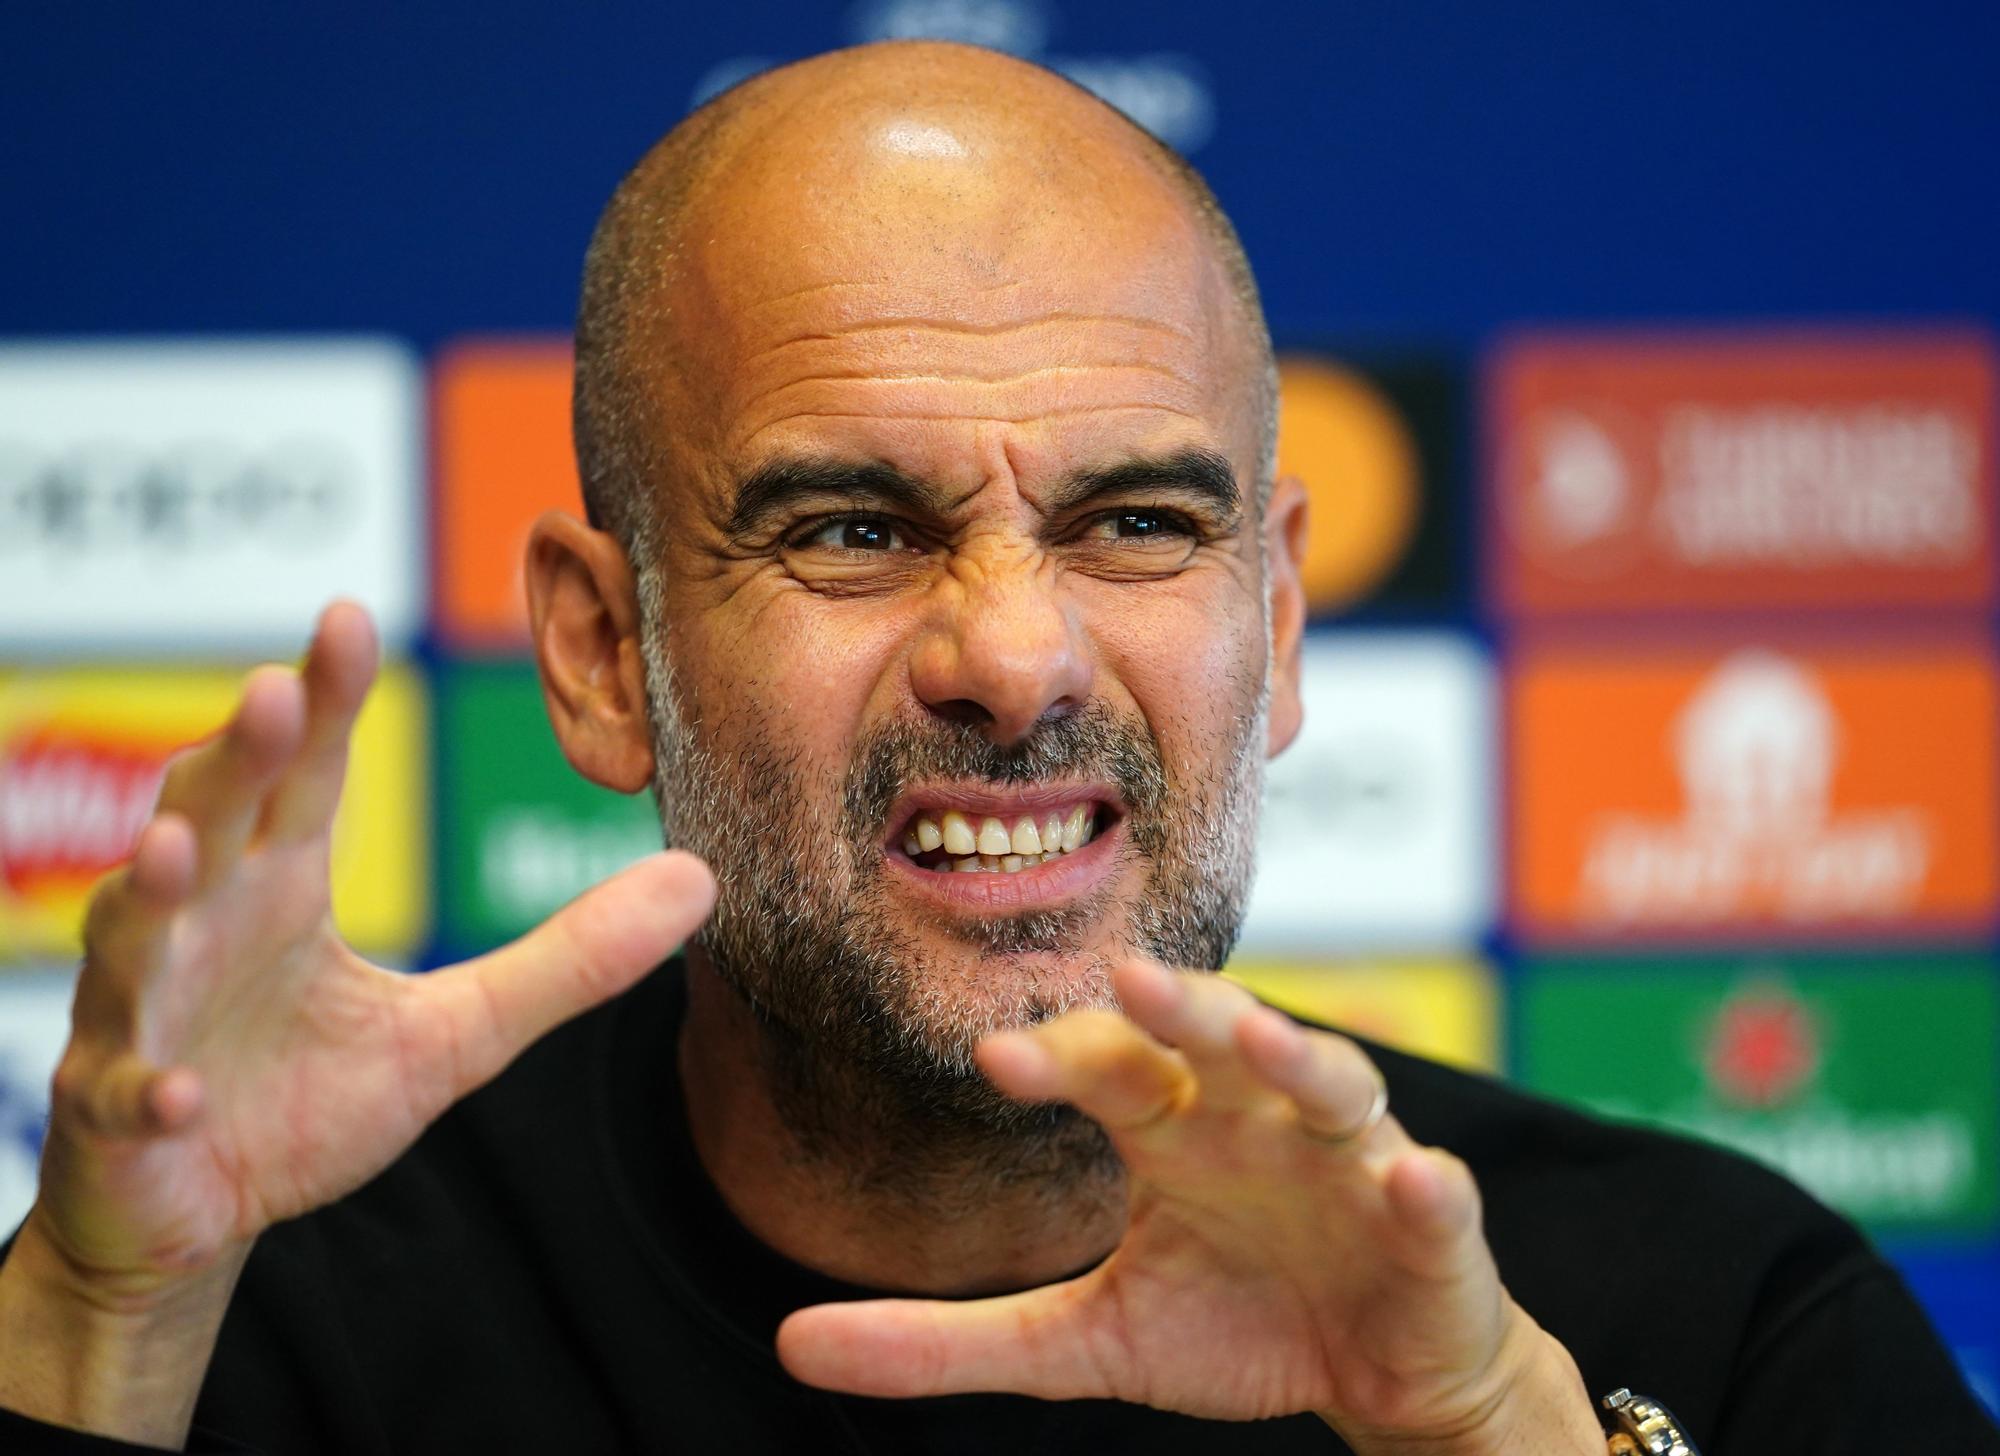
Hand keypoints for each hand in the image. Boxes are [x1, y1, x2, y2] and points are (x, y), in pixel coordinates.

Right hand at [25, 600, 714, 1301]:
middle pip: (209, 818)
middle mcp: (204, 925)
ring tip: (179, 854)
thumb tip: (699, 878)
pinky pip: (118, 1090)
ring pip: (134, 934)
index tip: (350, 618)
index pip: (304, 774)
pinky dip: (141, 1086)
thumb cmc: (307, 1097)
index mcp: (280, 887)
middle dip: (235, 759)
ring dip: (151, 893)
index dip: (325, 700)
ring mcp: (145, 1012)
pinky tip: (177, 1089)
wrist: (201, 1211)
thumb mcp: (462, 1030)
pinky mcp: (113, 1108)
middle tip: (276, 693)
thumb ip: (569, 956)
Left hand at [776, 960, 1599, 1453]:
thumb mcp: (1083, 1342)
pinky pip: (1430, 1189)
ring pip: (1329, 1084)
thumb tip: (790, 1344)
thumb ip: (948, 1339)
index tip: (995, 1060)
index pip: (1111, 1068)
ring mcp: (1349, 1158)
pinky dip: (1421, 1181)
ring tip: (1261, 1039)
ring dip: (1299, 1058)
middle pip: (1218, 1040)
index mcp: (1172, 1130)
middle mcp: (1257, 1119)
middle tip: (1130, 981)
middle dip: (1182, 1008)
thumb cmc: (1236, 1328)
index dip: (1062, 1057)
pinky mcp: (1428, 1220)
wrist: (1381, 1374)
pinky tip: (1408, 1178)